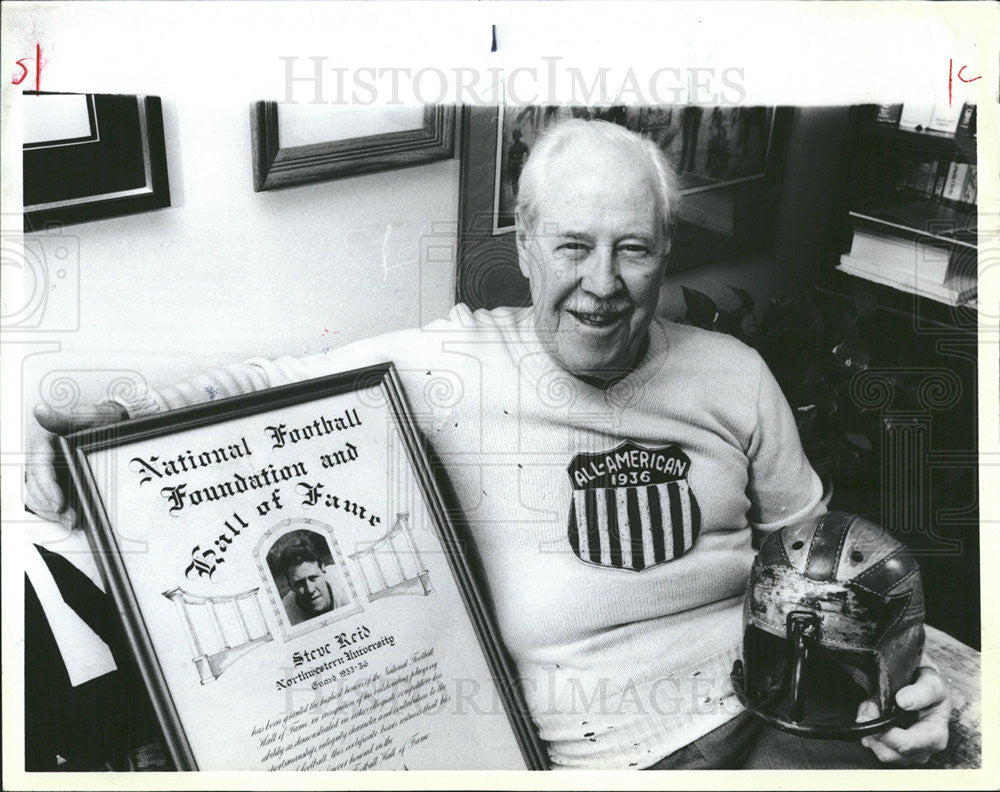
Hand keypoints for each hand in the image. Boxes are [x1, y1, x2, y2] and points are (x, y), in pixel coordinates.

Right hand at [25, 401, 127, 525]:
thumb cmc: (103, 421)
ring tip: (73, 523)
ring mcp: (49, 472)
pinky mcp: (57, 482)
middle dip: (50, 505)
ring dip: (51, 512)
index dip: (46, 486)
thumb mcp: (91, 417)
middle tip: (70, 519)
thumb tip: (40, 411)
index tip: (59, 504)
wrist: (118, 427)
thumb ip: (67, 418)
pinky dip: (55, 512)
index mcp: (47, 442)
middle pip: (36, 486)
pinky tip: (69, 520)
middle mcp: (43, 458)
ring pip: (37, 496)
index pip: (38, 466)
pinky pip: (46, 501)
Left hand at [856, 666, 949, 764]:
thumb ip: (922, 691)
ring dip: (869, 729)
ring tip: (873, 707)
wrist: (924, 692)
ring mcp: (908, 754)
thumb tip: (903, 702)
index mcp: (935, 737)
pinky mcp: (894, 751)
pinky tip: (874, 714)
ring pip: (878, 750)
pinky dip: (868, 730)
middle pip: (888, 753)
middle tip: (870, 705)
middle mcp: (922, 751)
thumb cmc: (930, 690)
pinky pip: (873, 745)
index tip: (870, 713)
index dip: (884, 732)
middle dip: (873, 729)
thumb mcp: (932, 684)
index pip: (906, 744)